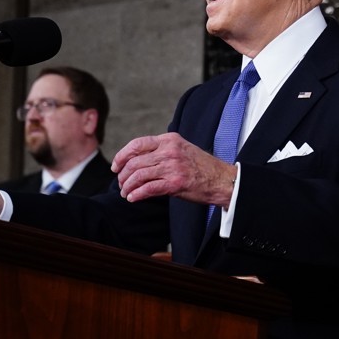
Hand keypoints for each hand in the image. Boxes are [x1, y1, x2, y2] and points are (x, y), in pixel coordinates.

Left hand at [112, 132, 235, 205]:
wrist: (222, 180)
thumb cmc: (202, 167)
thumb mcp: (182, 149)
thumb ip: (162, 150)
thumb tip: (138, 160)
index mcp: (170, 140)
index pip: (137, 144)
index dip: (122, 155)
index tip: (116, 166)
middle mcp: (169, 151)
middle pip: (135, 161)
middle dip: (123, 175)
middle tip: (121, 183)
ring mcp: (172, 167)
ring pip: (138, 175)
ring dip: (128, 186)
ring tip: (126, 192)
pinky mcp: (175, 183)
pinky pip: (148, 188)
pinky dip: (137, 194)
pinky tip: (133, 198)